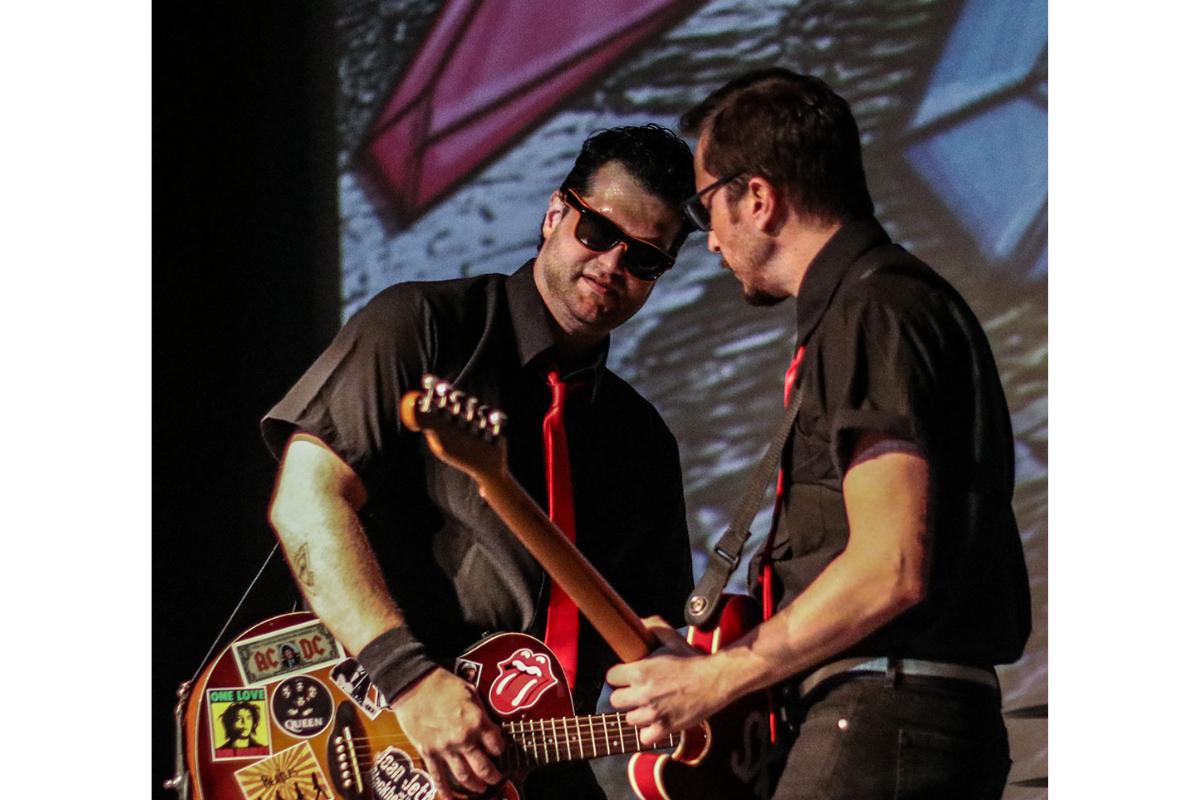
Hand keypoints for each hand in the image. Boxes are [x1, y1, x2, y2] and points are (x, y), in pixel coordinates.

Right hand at [391, 667, 506, 797]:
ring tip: (481, 788)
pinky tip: (453, 798)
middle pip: (483, 767)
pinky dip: (447, 792)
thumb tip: (488, 723)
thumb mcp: (470, 691)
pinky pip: (439, 778)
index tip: (499, 750)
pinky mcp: (428, 752)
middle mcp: (463, 738)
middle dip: (493, 776)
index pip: (496, 744)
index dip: (500, 748)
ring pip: (464, 777)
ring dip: (475, 786)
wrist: (412, 684)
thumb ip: (480, 711)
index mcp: (476, 720)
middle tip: (497, 778)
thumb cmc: (441, 683)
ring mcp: (445, 748)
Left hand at [606, 616, 729, 746]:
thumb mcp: (672, 638)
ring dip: (638, 713)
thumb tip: (639, 624)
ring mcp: (653, 713)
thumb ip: (653, 627)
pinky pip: (644, 737)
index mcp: (641, 671)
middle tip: (638, 691)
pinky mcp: (665, 728)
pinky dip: (650, 732)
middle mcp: (643, 693)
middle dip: (625, 695)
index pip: (611, 677)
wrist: (715, 680)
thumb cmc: (693, 660)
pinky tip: (657, 721)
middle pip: (615, 700)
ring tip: (651, 705)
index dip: (619, 676)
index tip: (627, 676)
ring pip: (629, 719)